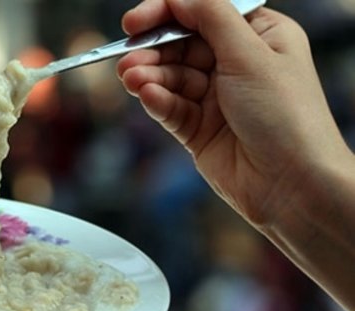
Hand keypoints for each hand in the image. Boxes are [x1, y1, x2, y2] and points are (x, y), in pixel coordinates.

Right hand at [116, 0, 347, 227]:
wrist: (292, 185)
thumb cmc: (287, 117)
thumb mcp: (251, 55)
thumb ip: (212, 19)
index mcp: (259, 36)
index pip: (203, 12)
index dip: (166, 12)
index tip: (135, 21)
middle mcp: (236, 64)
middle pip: (180, 45)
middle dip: (152, 50)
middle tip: (127, 59)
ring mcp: (215, 98)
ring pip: (169, 77)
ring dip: (148, 76)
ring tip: (131, 79)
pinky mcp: (198, 129)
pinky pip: (169, 107)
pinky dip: (156, 100)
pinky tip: (147, 96)